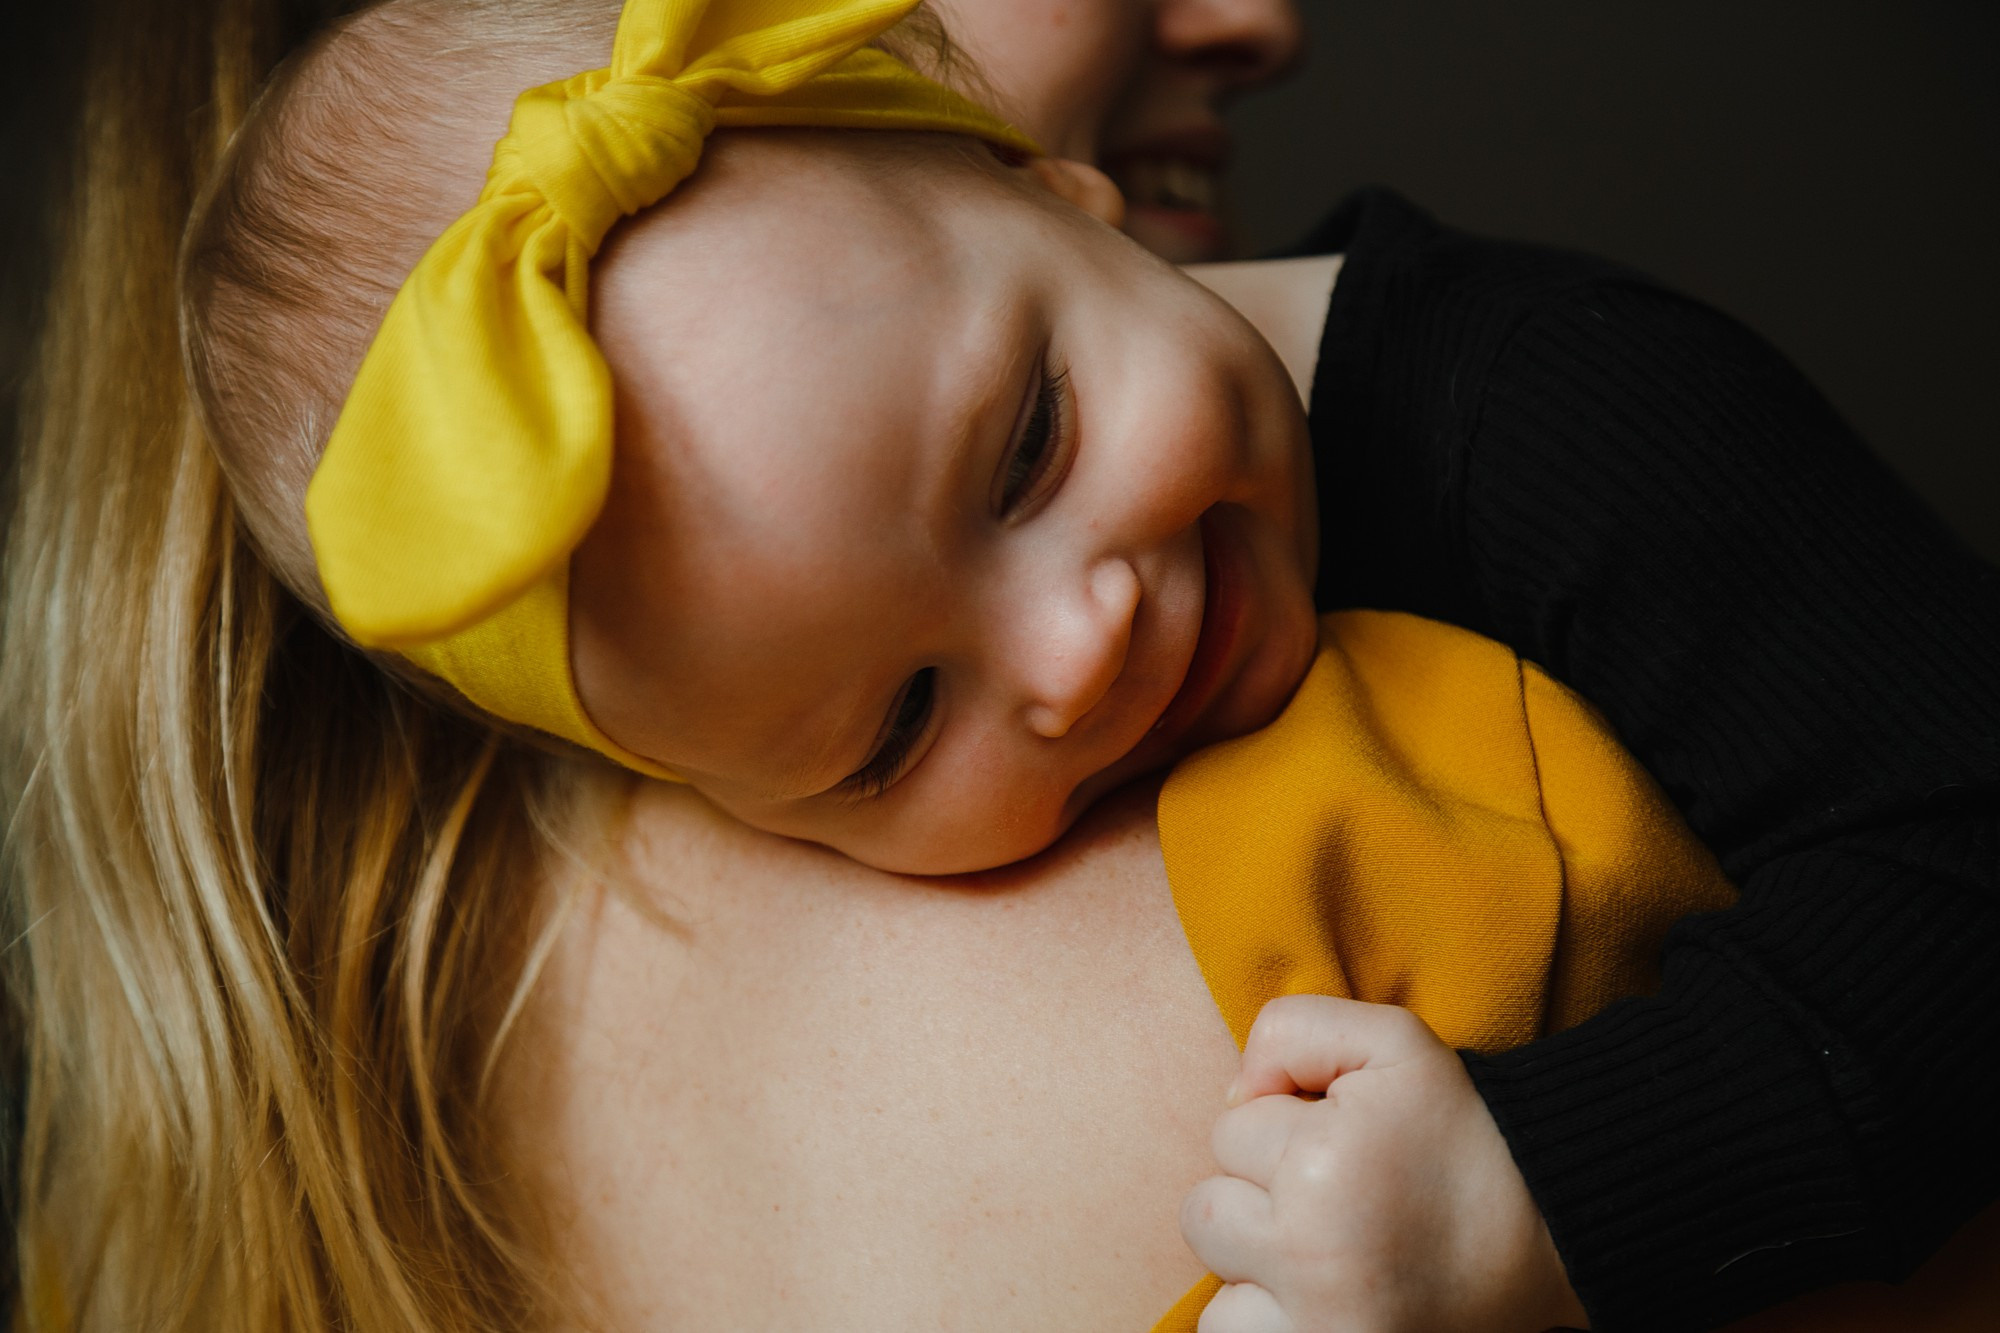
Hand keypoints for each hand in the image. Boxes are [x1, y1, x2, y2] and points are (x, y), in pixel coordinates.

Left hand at [1180, 995, 1589, 1332]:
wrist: (1552, 1236)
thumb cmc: (1463, 1132)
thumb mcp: (1393, 1041)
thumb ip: (1293, 1030)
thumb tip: (1233, 1091)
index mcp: (1322, 1166)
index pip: (1229, 1131)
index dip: (1285, 1129)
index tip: (1348, 1146)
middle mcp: (1311, 1255)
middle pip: (1205, 1213)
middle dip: (1259, 1200)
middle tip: (1340, 1203)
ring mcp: (1319, 1329)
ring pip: (1217, 1295)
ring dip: (1258, 1276)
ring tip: (1330, 1259)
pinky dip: (1270, 1326)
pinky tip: (1322, 1303)